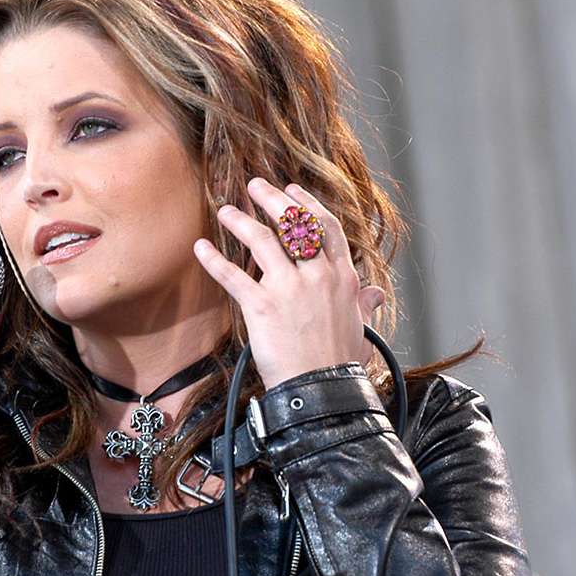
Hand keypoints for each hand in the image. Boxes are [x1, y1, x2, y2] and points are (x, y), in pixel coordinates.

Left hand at [193, 177, 384, 389]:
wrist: (321, 389)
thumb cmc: (340, 363)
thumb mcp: (361, 328)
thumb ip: (364, 304)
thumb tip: (376, 293)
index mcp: (343, 277)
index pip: (325, 227)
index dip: (307, 204)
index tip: (293, 190)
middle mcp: (317, 275)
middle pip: (294, 224)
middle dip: (272, 200)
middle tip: (255, 186)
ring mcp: (289, 289)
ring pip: (262, 241)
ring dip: (240, 221)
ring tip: (225, 211)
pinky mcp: (262, 306)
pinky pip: (233, 276)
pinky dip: (213, 260)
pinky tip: (200, 248)